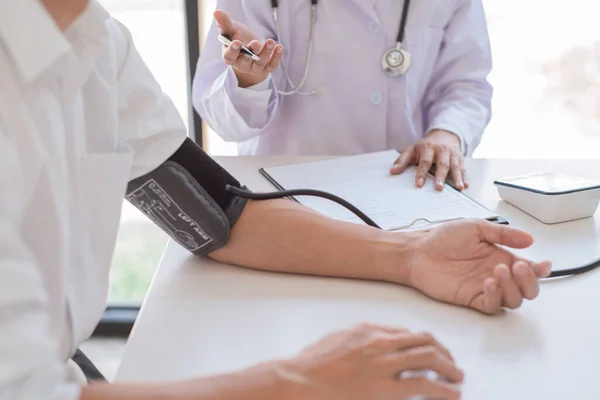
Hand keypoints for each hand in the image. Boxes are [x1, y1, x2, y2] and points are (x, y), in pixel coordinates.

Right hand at [214, 9, 283, 87]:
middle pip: (245, 62)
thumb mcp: (231, 30)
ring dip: (265, 52)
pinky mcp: (267, 68)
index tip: (237, 43)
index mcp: (230, 56)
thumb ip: (224, 23)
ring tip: (270, 41)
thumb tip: (216, 12)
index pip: (229, 56)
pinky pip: (272, 65)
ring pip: (259, 64)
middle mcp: (242, 65)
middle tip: (256, 43)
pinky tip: (279, 47)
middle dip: (251, 52)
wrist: (252, 49)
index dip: (233, 51)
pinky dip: (276, 57)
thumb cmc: (238, 38)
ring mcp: (255, 68)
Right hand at [286, 323, 462, 399]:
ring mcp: (384, 364)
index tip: (431, 351)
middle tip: (451, 364)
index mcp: (367, 331)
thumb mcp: (333, 341)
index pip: (406, 332)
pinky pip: (423, 385)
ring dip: (449, 368)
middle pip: (423, 341)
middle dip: (443, 352)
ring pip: (429, 358)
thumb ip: (354, 339)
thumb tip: (367, 343)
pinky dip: (443, 389)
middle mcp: (380, 342)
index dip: (424, 343)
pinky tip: (452, 394)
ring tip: (458, 377)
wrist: (299, 382)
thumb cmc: (309, 366)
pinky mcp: (386, 388)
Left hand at [390, 130, 466, 190]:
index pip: (424, 161)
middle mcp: (441, 150)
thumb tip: (392, 171)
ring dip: (457, 177)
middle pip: (442, 163)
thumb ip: (402, 160)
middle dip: (440, 176)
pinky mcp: (460, 158)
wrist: (443, 135)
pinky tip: (465, 185)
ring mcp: (452, 154)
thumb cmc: (424, 147)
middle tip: (438, 188)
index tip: (418, 184)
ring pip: (455, 166)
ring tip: (458, 187)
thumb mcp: (411, 150)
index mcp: (427, 148)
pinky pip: (463, 168)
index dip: (421, 173)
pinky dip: (465, 176)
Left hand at [406, 220, 551, 314]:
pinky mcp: (471, 298)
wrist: (418, 250)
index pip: (529, 269)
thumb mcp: (476, 227)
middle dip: (530, 281)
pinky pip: (492, 306)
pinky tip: (488, 282)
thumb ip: (503, 234)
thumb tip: (530, 239)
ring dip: (513, 288)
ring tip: (498, 271)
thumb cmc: (443, 238)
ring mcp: (485, 288)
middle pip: (527, 289)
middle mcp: (496, 274)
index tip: (544, 265)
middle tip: (519, 267)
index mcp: (501, 257)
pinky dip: (495, 297)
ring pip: (513, 300)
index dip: (540, 270)